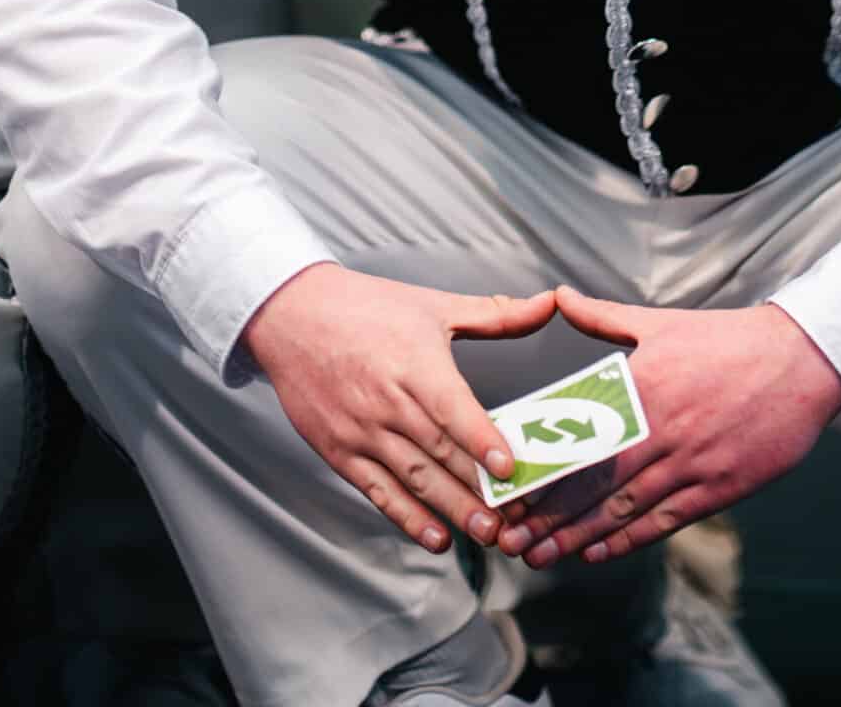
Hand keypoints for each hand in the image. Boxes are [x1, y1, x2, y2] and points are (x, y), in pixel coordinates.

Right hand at [243, 263, 557, 552]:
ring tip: (485, 534)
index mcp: (414, 363)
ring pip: (414, 478)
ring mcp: (362, 431)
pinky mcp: (340, 451)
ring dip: (451, 509)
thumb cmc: (367, 307)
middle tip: (514, 519)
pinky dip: (406, 517)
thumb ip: (495, 314)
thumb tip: (548, 305)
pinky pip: (378, 491)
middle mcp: (388, 402)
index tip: (509, 468)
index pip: (452, 408)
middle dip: (477, 490)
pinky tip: (434, 536)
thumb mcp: (433, 305)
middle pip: (439, 453)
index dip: (481, 440)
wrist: (291, 316)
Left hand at [498, 286, 840, 568]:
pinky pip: (665, 519)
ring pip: (624, 508)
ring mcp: (690, 462)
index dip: (542, 471)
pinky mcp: (719, 487)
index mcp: (641, 387)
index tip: (510, 492)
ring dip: (579, 535)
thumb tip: (559, 296)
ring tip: (542, 554)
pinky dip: (629, 539)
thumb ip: (603, 317)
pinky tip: (599, 551)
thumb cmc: (727, 339)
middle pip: (593, 483)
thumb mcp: (660, 323)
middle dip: (548, 516)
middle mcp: (661, 430)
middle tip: (512, 538)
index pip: (580, 439)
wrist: (799, 360)